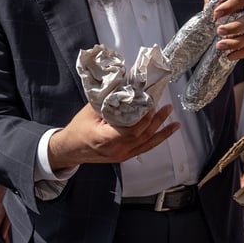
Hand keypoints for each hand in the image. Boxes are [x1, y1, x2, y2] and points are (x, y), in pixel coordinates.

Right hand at [47, 103, 178, 170]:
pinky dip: (157, 139)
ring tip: (173, 119)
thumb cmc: (79, 128)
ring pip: (147, 143)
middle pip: (142, 136)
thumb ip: (109, 101)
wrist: (70, 149)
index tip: (150, 104)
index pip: (131, 130)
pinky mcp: (125, 156)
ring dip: (161, 130)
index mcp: (105, 139)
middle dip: (156, 120)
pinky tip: (167, 131)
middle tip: (166, 106)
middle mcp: (116, 150)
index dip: (144, 118)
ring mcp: (122, 155)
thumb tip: (127, 86)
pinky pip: (145, 148)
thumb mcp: (90, 110)